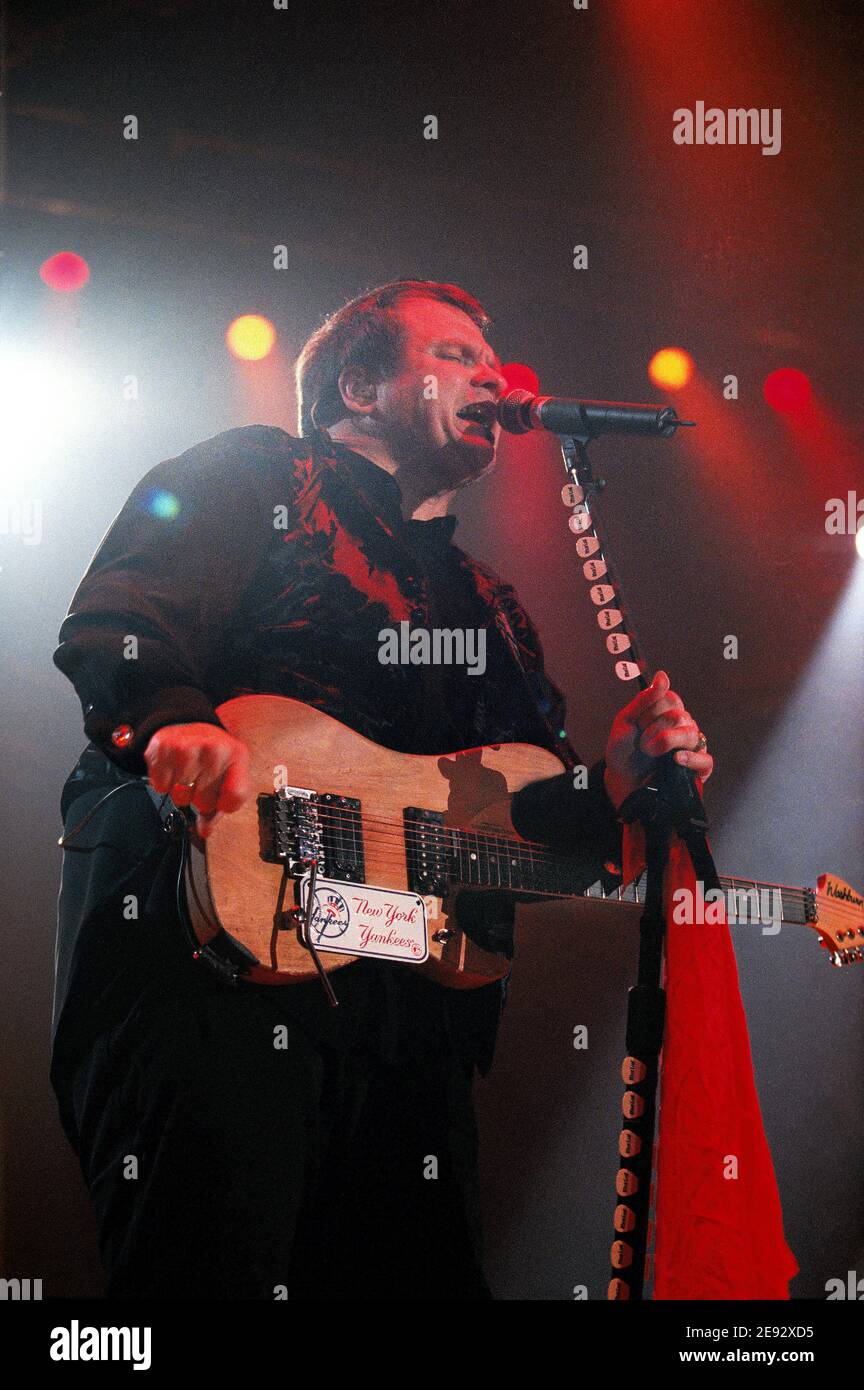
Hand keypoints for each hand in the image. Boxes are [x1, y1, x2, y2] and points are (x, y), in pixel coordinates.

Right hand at [144, 722, 251, 838]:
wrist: (188, 724)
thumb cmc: (212, 754)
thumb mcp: (228, 773)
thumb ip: (221, 806)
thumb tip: (204, 830)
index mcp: (237, 755)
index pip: (235, 797)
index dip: (224, 806)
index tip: (221, 800)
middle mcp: (214, 749)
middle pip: (205, 802)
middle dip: (201, 797)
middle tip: (201, 780)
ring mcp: (187, 747)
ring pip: (181, 797)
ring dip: (182, 791)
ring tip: (187, 774)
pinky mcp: (162, 748)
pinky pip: (160, 787)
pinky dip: (164, 783)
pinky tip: (172, 769)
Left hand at [602, 670, 713, 810]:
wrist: (620, 780)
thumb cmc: (624, 750)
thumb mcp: (627, 720)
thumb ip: (645, 699)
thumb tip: (663, 675)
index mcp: (670, 713)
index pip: (671, 699)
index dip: (651, 710)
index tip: (638, 723)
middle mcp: (684, 727)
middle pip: (680, 716)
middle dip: (654, 729)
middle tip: (641, 743)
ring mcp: (693, 748)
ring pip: (691, 734)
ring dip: (665, 742)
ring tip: (649, 753)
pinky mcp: (698, 770)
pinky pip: (705, 760)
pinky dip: (690, 758)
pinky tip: (675, 759)